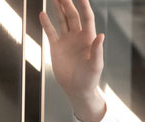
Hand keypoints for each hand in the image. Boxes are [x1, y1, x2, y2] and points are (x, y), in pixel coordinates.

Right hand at [40, 0, 105, 121]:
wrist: (77, 90)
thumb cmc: (90, 79)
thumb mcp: (96, 66)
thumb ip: (97, 50)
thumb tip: (101, 35)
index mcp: (89, 39)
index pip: (87, 18)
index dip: (84, 6)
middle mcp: (77, 37)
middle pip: (72, 15)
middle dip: (67, 3)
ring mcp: (66, 41)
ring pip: (61, 20)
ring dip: (57, 8)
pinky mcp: (56, 47)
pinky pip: (51, 31)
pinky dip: (46, 23)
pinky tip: (43, 13)